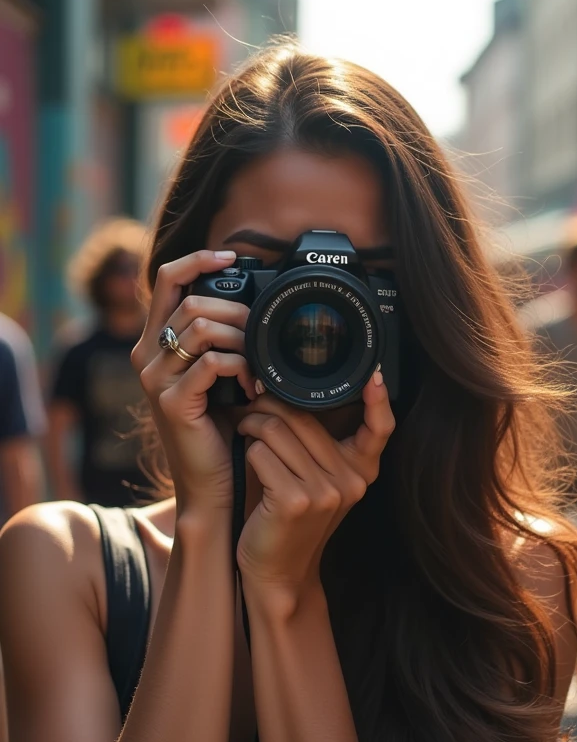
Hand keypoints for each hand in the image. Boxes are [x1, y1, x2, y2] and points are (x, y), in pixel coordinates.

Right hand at [131, 250, 256, 515]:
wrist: (213, 485)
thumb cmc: (223, 430)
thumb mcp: (221, 376)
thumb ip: (223, 340)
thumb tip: (255, 304)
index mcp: (156, 343)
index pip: (167, 278)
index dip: (198, 259)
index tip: (231, 256)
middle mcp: (146, 356)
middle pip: (192, 301)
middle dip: (237, 312)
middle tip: (263, 338)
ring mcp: (155, 380)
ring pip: (201, 327)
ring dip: (242, 340)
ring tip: (260, 366)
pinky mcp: (173, 403)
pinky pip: (212, 362)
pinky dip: (242, 368)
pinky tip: (255, 387)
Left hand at [236, 373, 394, 597]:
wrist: (277, 573)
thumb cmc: (289, 519)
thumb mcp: (318, 483)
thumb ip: (318, 446)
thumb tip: (293, 391)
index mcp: (361, 472)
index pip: (381, 430)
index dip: (380, 401)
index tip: (374, 374)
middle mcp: (349, 480)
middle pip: (304, 418)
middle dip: (270, 407)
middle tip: (252, 409)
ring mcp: (325, 491)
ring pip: (278, 431)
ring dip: (252, 426)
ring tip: (245, 431)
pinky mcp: (295, 500)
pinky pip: (262, 452)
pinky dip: (247, 451)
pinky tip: (246, 461)